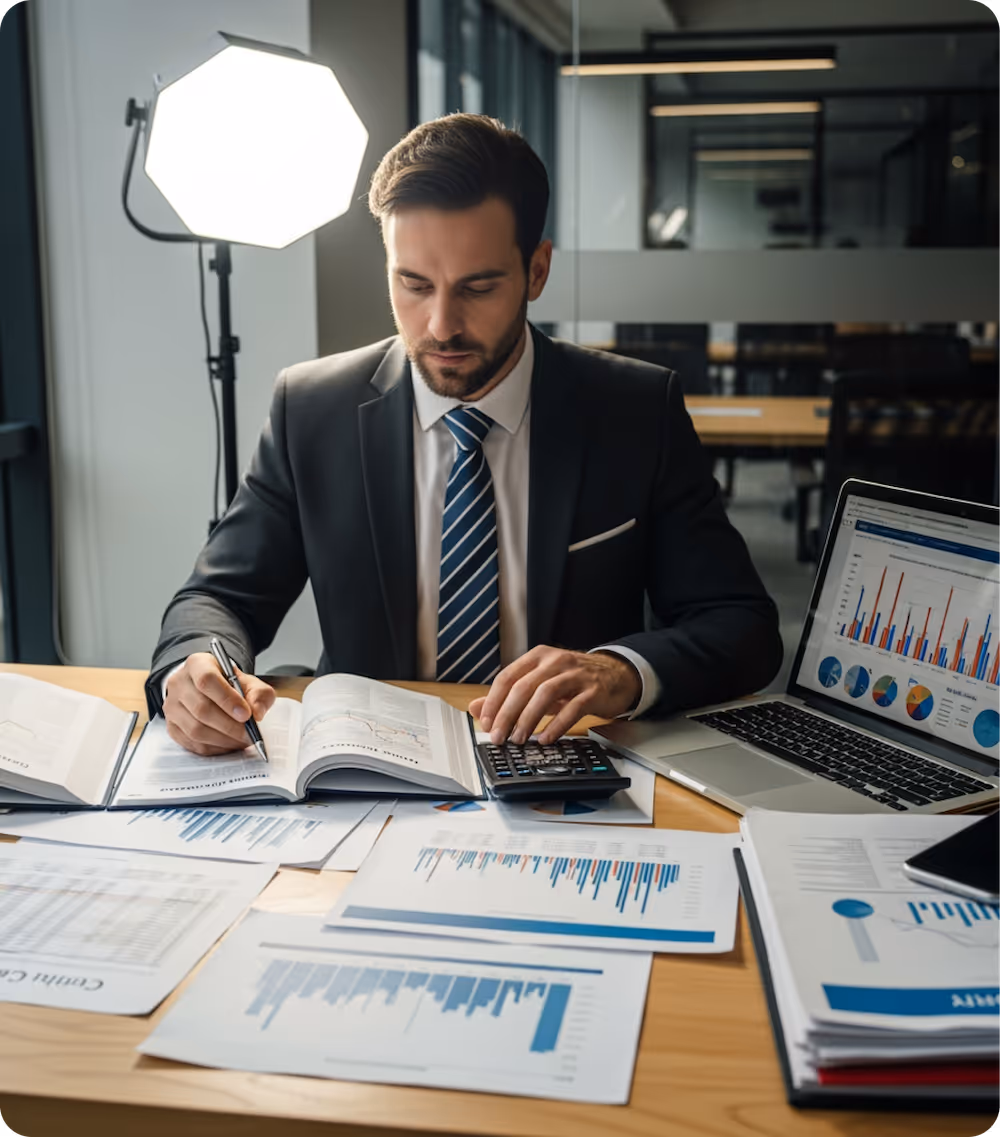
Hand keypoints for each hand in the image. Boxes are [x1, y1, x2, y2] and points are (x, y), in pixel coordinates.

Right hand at [162, 652, 275, 756]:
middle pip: (201, 709)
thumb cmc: (229, 684)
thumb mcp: (249, 682)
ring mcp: (172, 706)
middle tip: (249, 734)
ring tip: (242, 740)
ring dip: (223, 740)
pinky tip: (229, 744)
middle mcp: (179, 684)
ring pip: (195, 729)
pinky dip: (214, 748)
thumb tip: (257, 713)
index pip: (207, 680)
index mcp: (197, 664)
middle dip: (230, 726)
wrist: (211, 689)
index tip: (246, 714)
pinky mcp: (172, 727)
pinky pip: (192, 744)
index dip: (227, 700)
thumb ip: (259, 694)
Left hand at [467, 646, 640, 744]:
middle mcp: (555, 661)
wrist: (616, 674)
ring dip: (529, 719)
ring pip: (545, 694)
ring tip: (520, 739)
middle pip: (523, 686)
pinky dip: (557, 725)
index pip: (508, 677)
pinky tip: (547, 738)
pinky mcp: (593, 690)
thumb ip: (508, 696)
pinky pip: (572, 708)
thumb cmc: (574, 680)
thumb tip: (476, 708)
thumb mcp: (539, 684)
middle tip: (498, 736)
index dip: (493, 701)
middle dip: (507, 714)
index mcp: (538, 657)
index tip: (485, 722)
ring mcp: (575, 674)